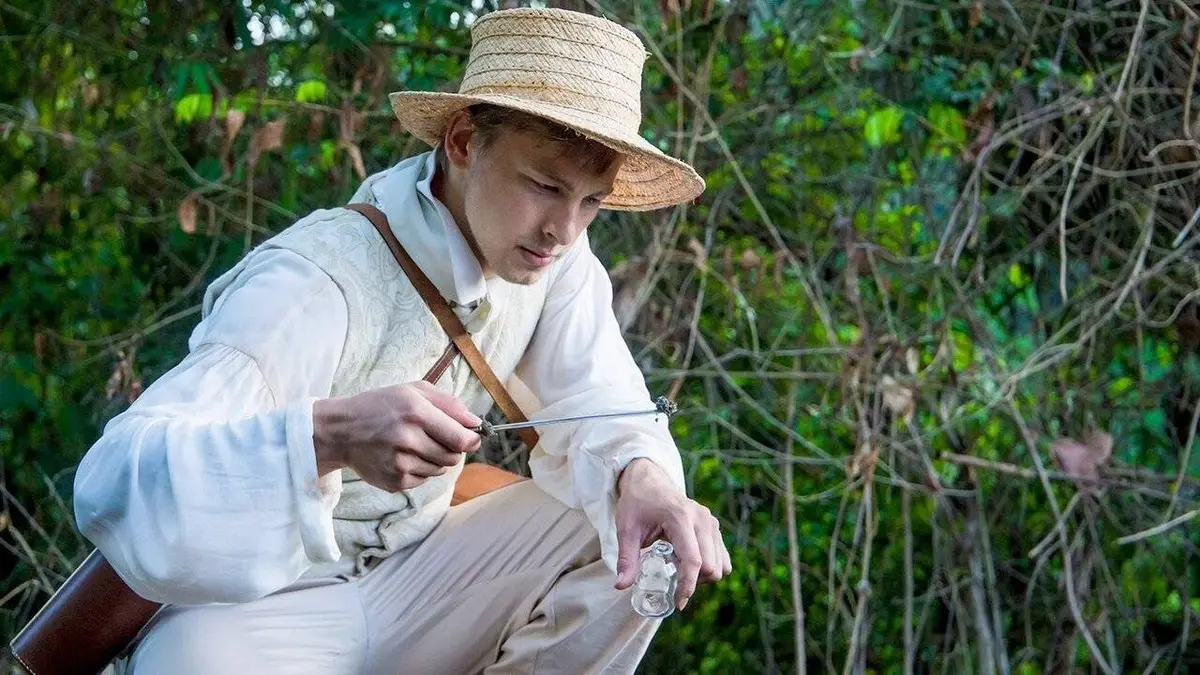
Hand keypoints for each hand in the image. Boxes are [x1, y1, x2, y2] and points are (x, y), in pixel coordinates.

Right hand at [312, 381, 481, 491]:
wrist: (341, 431)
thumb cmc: (380, 406)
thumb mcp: (413, 391)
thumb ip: (449, 404)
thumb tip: (476, 423)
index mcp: (416, 413)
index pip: (461, 439)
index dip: (472, 441)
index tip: (471, 438)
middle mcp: (408, 440)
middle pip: (454, 457)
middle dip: (453, 449)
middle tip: (437, 438)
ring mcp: (400, 464)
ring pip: (440, 470)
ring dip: (436, 459)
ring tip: (415, 445)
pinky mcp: (394, 482)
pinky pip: (424, 479)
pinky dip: (420, 469)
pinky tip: (403, 456)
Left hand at [613, 458, 731, 610]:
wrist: (649, 481)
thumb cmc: (636, 504)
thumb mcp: (626, 530)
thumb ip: (626, 559)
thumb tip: (621, 586)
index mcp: (680, 518)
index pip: (693, 560)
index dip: (688, 586)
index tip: (678, 602)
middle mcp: (701, 519)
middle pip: (711, 566)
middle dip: (694, 582)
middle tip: (672, 582)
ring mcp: (710, 521)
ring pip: (720, 564)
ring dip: (703, 576)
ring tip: (678, 568)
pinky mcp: (713, 526)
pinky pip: (722, 556)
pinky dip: (709, 566)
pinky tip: (687, 561)